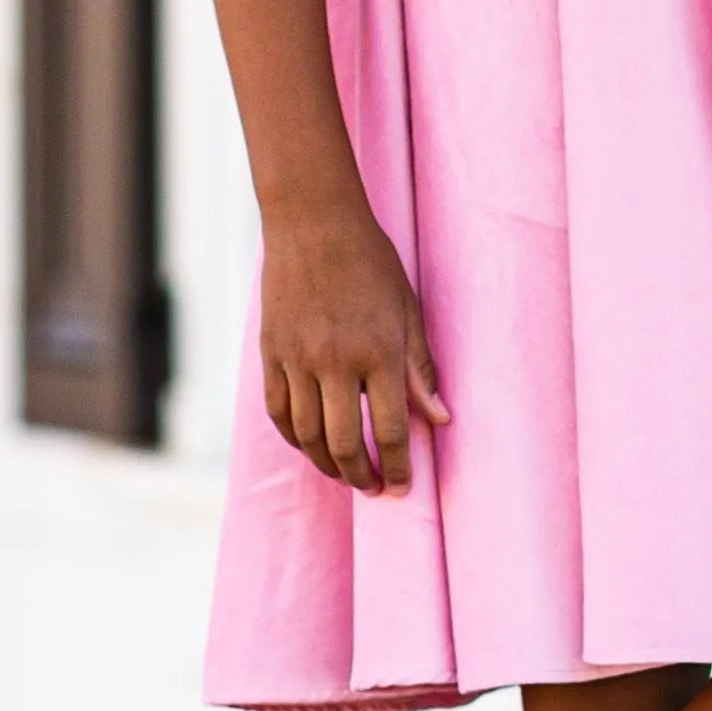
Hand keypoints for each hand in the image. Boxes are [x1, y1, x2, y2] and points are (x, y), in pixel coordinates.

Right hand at [261, 199, 449, 493]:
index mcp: (378, 351)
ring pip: (307, 435)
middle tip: (372, 488)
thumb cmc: (369, 262)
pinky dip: (294, 437)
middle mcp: (336, 361)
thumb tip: (440, 419)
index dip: (399, 467)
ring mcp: (297, 358)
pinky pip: (278, 411)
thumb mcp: (407, 311)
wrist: (313, 222)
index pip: (392, 430)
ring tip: (344, 473)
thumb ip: (420, 369)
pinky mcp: (271, 353)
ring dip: (327, 464)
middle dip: (361, 476)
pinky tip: (310, 444)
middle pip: (344, 443)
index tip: (401, 488)